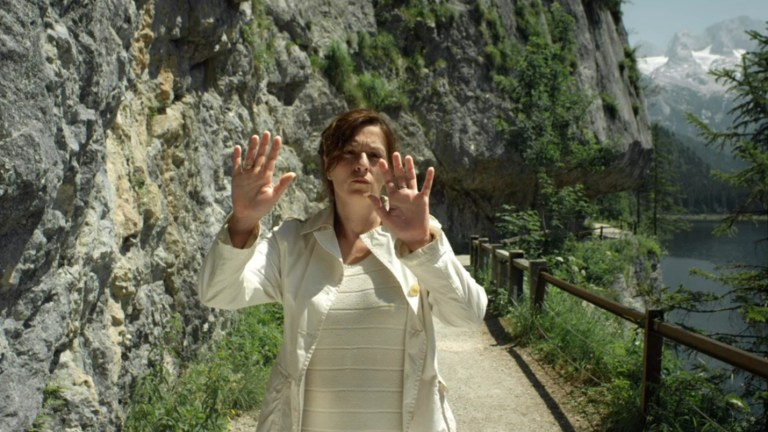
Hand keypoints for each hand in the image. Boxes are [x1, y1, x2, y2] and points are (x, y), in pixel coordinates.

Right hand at [229, 131, 295, 245]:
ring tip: (254, 137)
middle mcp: (257, 172)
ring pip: (250, 157)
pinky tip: (238, 148)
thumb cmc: (262, 207)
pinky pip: (237, 165)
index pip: (272, 159)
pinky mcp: (237, 178)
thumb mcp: (273, 196)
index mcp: (267, 176)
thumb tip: (293, 174)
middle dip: (264, 145)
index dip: (275, 149)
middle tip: (266, 133)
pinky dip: (237, 157)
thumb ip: (282, 185)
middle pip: (261, 156)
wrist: (247, 215)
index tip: (278, 138)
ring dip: (252, 148)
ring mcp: (247, 174)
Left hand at [369, 152, 434, 250]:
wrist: (413, 236)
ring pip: (412, 178)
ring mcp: (413, 195)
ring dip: (410, 168)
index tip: (380, 161)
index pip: (388, 181)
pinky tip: (431, 169)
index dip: (385, 171)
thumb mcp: (386, 218)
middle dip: (397, 165)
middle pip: (400, 176)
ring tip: (408, 157)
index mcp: (394, 197)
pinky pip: (426, 187)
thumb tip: (369, 195)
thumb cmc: (399, 229)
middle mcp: (403, 194)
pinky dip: (429, 178)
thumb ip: (378, 207)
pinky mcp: (423, 199)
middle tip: (394, 153)